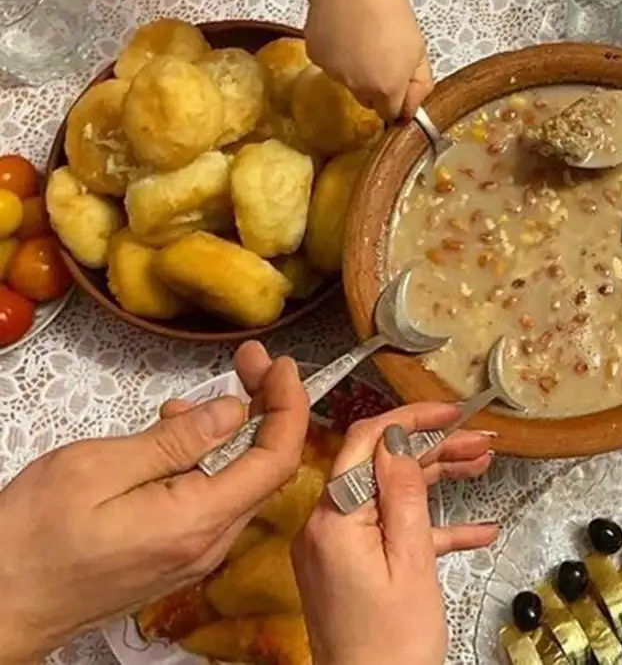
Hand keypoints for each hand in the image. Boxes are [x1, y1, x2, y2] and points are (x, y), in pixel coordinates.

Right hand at [0, 343, 307, 662]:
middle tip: (247, 364)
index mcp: (197, 521)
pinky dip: (210, 462)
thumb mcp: (96, 469)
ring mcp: (193, 556)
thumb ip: (174, 441)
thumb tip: (233, 413)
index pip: (276, 460)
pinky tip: (176, 438)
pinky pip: (213, 503)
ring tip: (196, 399)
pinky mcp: (175, 558)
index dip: (288, 406)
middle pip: (266, 469)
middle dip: (267, 409)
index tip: (281, 366)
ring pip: (240, 484)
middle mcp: (208, 544)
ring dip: (235, 433)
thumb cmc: (31, 539)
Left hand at [292, 405, 497, 664]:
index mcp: (333, 522)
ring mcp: (335, 549)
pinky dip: (428, 527)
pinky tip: (473, 529)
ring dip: (436, 480)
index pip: (367, 442)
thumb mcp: (411, 563)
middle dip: (433, 448)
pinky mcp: (349, 568)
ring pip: (388, 495)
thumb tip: (400, 439)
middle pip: (380, 466)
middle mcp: (324, 529)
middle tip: (477, 441)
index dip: (411, 418)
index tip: (448, 411)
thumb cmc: (389, 649)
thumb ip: (406, 496)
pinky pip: (389, 533)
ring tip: (479, 466)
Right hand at [302, 0, 434, 120]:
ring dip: (357, 68)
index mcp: (387, 89)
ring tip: (362, 35)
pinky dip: (338, 53)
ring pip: (349, 81)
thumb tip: (410, 110)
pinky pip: (332, 63)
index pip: (390, 114)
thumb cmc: (392, 10)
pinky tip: (343, 30)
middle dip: (377, 86)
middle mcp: (358, 88)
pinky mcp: (316, 57)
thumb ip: (419, 85)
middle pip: (369, 100)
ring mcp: (334, 73)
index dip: (396, 100)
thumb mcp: (419, 50)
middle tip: (382, 53)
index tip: (399, 84)